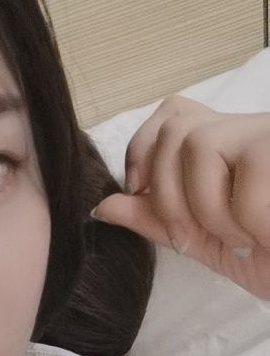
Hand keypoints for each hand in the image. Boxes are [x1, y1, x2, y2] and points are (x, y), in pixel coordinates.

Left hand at [90, 95, 269, 299]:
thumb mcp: (209, 243)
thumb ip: (158, 221)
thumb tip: (101, 205)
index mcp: (228, 149)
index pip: (172, 113)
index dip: (143, 147)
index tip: (139, 191)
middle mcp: (252, 131)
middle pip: (176, 128)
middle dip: (167, 193)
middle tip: (195, 234)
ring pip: (202, 144)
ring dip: (209, 209)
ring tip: (244, 236)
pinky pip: (250, 177)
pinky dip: (250, 221)